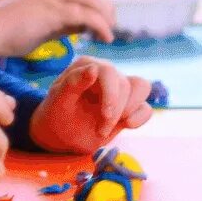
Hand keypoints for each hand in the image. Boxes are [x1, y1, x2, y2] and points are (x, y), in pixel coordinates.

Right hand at [0, 0, 113, 55]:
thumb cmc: (1, 34)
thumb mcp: (35, 27)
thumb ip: (56, 25)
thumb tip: (76, 28)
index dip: (92, 6)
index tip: (100, 23)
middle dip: (103, 7)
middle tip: (111, 25)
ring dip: (105, 14)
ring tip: (110, 32)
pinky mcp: (51, 12)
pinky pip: (85, 15)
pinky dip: (100, 25)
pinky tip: (105, 37)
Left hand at [29, 58, 151, 153]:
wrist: (59, 135)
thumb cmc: (56, 114)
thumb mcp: (58, 101)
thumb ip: (74, 83)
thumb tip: (94, 68)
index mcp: (88, 66)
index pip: (109, 71)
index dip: (111, 94)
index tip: (105, 115)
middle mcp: (106, 73)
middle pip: (126, 84)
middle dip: (116, 111)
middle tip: (100, 130)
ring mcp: (119, 88)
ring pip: (141, 88)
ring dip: (129, 111)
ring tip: (108, 127)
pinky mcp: (128, 106)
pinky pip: (145, 107)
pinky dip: (140, 118)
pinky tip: (127, 126)